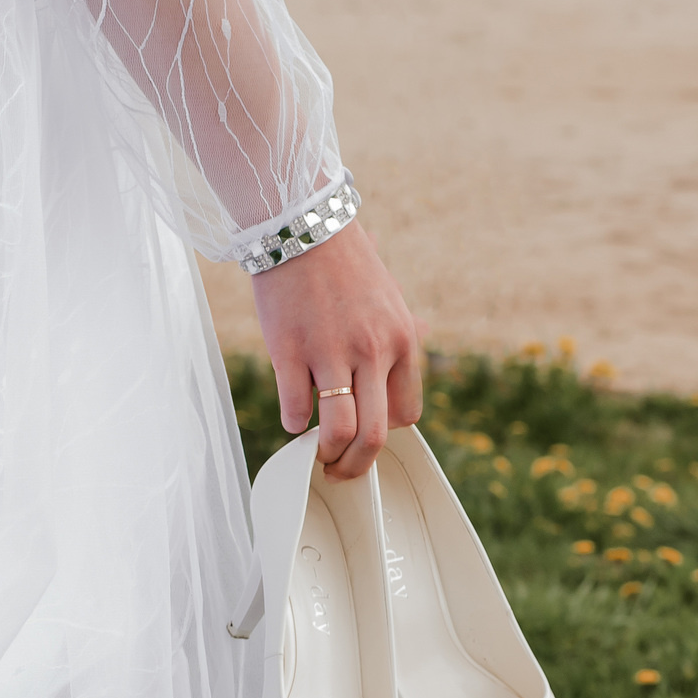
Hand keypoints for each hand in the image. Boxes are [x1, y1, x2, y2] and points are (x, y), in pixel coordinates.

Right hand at [250, 221, 423, 480]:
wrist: (302, 225)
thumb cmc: (344, 263)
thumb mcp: (388, 297)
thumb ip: (396, 337)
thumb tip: (403, 368)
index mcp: (402, 340)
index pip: (406, 414)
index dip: (385, 433)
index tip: (367, 435)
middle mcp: (372, 351)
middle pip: (375, 435)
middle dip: (358, 465)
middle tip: (341, 471)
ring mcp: (331, 353)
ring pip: (338, 431)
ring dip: (327, 455)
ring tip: (316, 455)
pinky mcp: (290, 351)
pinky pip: (295, 409)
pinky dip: (294, 423)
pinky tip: (292, 417)